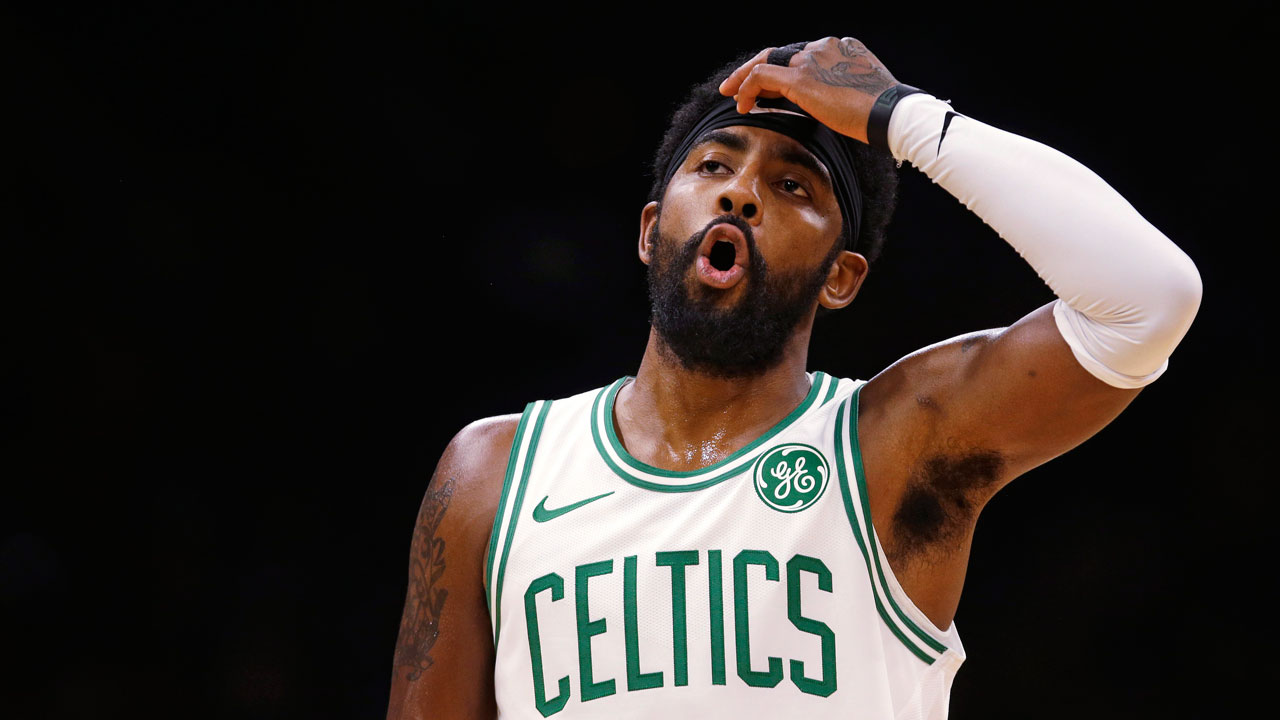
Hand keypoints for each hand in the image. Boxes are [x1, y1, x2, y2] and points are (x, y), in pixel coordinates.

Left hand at [718, 37, 898, 144]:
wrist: (890, 114)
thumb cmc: (881, 114)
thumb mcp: (859, 94)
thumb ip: (838, 91)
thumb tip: (826, 104)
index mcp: (841, 48)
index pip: (800, 57)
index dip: (780, 74)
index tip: (766, 91)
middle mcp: (824, 47)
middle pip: (780, 54)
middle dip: (754, 69)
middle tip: (735, 86)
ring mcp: (812, 58)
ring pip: (766, 60)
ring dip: (744, 77)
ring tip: (730, 93)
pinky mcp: (801, 76)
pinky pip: (762, 76)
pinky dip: (747, 88)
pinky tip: (742, 104)